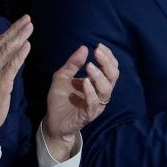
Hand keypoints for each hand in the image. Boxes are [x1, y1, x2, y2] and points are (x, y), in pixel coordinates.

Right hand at [0, 15, 32, 133]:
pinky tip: (27, 46)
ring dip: (20, 37)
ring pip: (7, 50)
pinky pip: (12, 65)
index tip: (20, 22)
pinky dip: (20, 54)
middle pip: (2, 42)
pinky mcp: (1, 82)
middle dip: (17, 29)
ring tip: (30, 28)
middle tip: (28, 20)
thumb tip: (7, 49)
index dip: (9, 31)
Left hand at [42, 43, 118, 158]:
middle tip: (97, 52)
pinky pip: (94, 103)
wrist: (52, 121)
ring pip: (106, 89)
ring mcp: (95, 104)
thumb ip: (72, 63)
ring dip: (99, 76)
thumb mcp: (62, 76)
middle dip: (107, 63)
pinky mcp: (88, 114)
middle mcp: (100, 93)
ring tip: (90, 66)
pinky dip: (91, 91)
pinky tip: (85, 82)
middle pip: (113, 76)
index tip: (99, 46)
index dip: (108, 56)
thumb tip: (84, 48)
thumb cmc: (60, 98)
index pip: (110, 68)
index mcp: (97, 83)